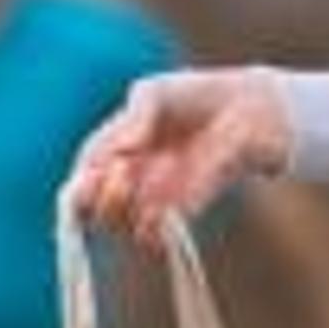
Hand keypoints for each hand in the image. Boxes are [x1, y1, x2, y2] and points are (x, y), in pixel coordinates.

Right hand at [69, 68, 293, 236]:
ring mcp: (155, 197)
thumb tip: (122, 152)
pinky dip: (153, 228)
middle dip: (102, 198)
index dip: (80, 184)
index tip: (89, 179)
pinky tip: (162, 213)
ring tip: (149, 184)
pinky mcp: (183, 209)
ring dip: (127, 211)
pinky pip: (156, 234)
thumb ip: (135, 116)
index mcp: (115, 149)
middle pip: (96, 208)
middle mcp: (130, 178)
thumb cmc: (197, 95)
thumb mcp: (156, 93)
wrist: (248, 109)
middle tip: (123, 173)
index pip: (83, 176)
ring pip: (123, 224)